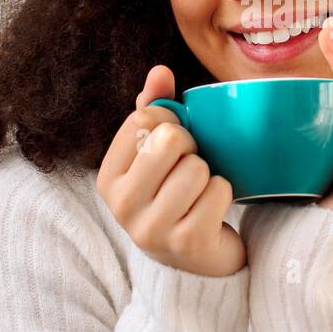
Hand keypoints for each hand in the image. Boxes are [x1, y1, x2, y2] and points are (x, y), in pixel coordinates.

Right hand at [95, 65, 245, 276]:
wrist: (196, 260)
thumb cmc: (174, 194)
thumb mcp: (156, 154)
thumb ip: (155, 109)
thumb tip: (160, 71)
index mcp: (108, 178)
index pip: (142, 120)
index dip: (169, 122)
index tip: (173, 143)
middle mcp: (121, 205)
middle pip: (170, 139)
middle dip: (191, 147)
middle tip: (189, 168)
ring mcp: (152, 228)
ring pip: (197, 167)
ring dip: (208, 174)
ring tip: (199, 192)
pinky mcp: (187, 243)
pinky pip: (218, 191)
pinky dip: (224, 194)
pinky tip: (211, 210)